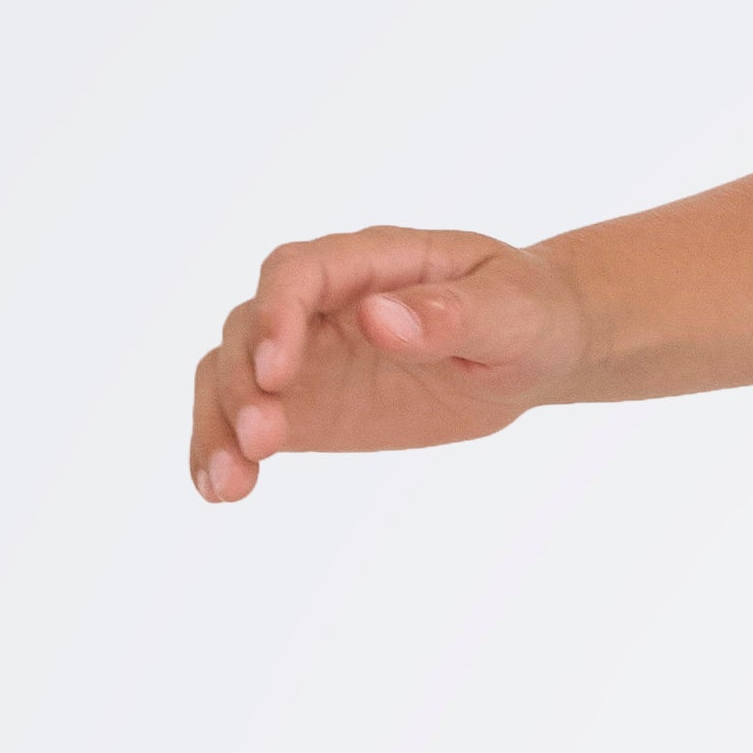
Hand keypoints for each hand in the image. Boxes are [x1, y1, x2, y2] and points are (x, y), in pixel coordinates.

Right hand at [189, 226, 595, 500]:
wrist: (533, 347)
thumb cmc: (527, 311)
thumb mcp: (510, 309)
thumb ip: (449, 314)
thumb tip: (377, 317)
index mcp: (370, 260)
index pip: (299, 273)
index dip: (279, 315)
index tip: (279, 369)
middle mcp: (323, 302)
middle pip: (250, 327)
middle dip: (245, 382)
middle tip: (260, 440)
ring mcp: (308, 354)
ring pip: (233, 375)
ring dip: (219, 425)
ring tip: (227, 484)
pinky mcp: (309, 405)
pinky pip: (249, 420)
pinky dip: (225, 451)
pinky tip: (220, 492)